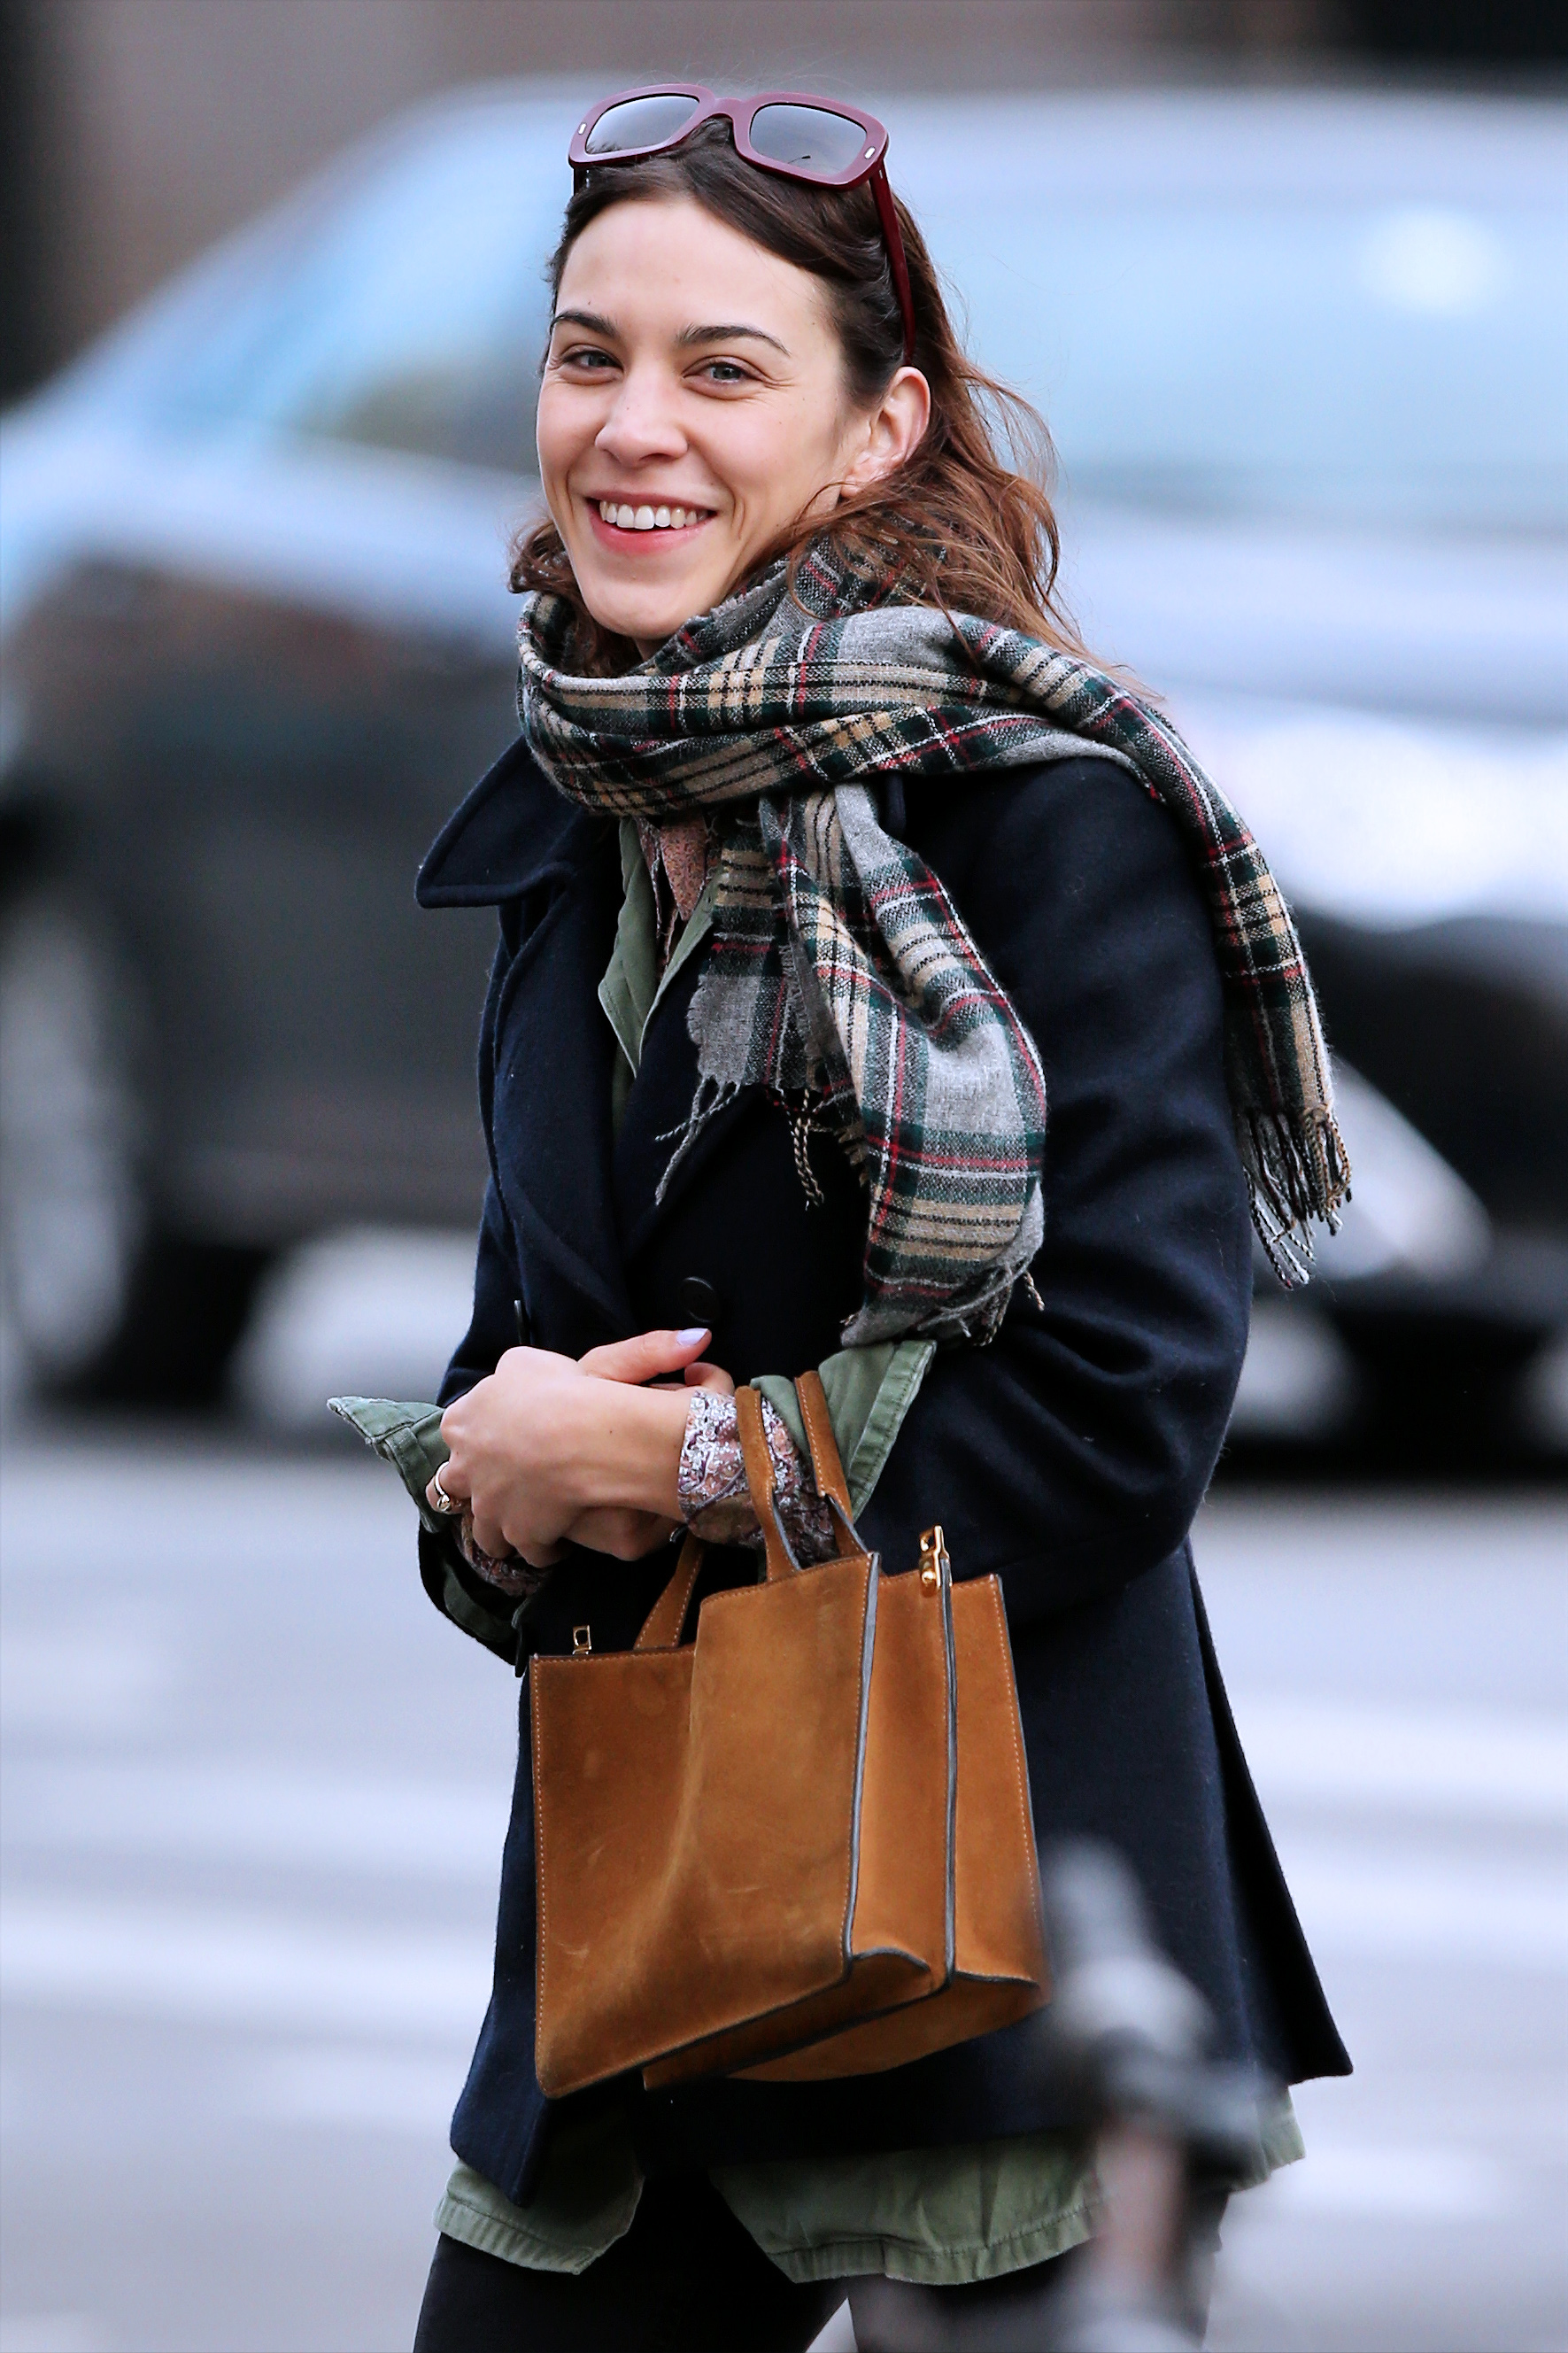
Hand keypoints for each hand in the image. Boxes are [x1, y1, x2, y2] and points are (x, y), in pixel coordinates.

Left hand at [428, 1328, 718, 1568]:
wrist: (580, 1439)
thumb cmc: (579, 1392)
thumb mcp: (597, 1361)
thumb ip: (633, 1355)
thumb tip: (696, 1341)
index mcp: (469, 1413)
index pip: (458, 1428)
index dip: (478, 1436)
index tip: (499, 1443)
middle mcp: (466, 1459)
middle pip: (451, 1481)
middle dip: (470, 1485)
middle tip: (504, 1485)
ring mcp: (486, 1501)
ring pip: (481, 1524)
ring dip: (499, 1524)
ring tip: (525, 1524)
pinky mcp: (513, 1534)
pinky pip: (519, 1549)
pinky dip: (536, 1547)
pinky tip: (556, 1541)